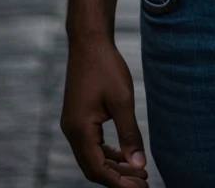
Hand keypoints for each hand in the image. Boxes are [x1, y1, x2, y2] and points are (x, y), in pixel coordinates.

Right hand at [60, 37, 148, 185]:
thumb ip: (130, 134)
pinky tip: (123, 155)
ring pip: (92, 157)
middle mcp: (71, 131)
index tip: (140, 187)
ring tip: (137, 172)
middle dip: (118, 178)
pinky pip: (91, 144)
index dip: (119, 182)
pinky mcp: (78, 118)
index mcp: (79, 130)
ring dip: (114, 167)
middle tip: (143, 183)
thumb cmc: (105, 67)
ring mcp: (73, 125)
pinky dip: (107, 153)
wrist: (89, 42)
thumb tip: (138, 163)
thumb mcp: (123, 100)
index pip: (97, 169)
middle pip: (93, 168)